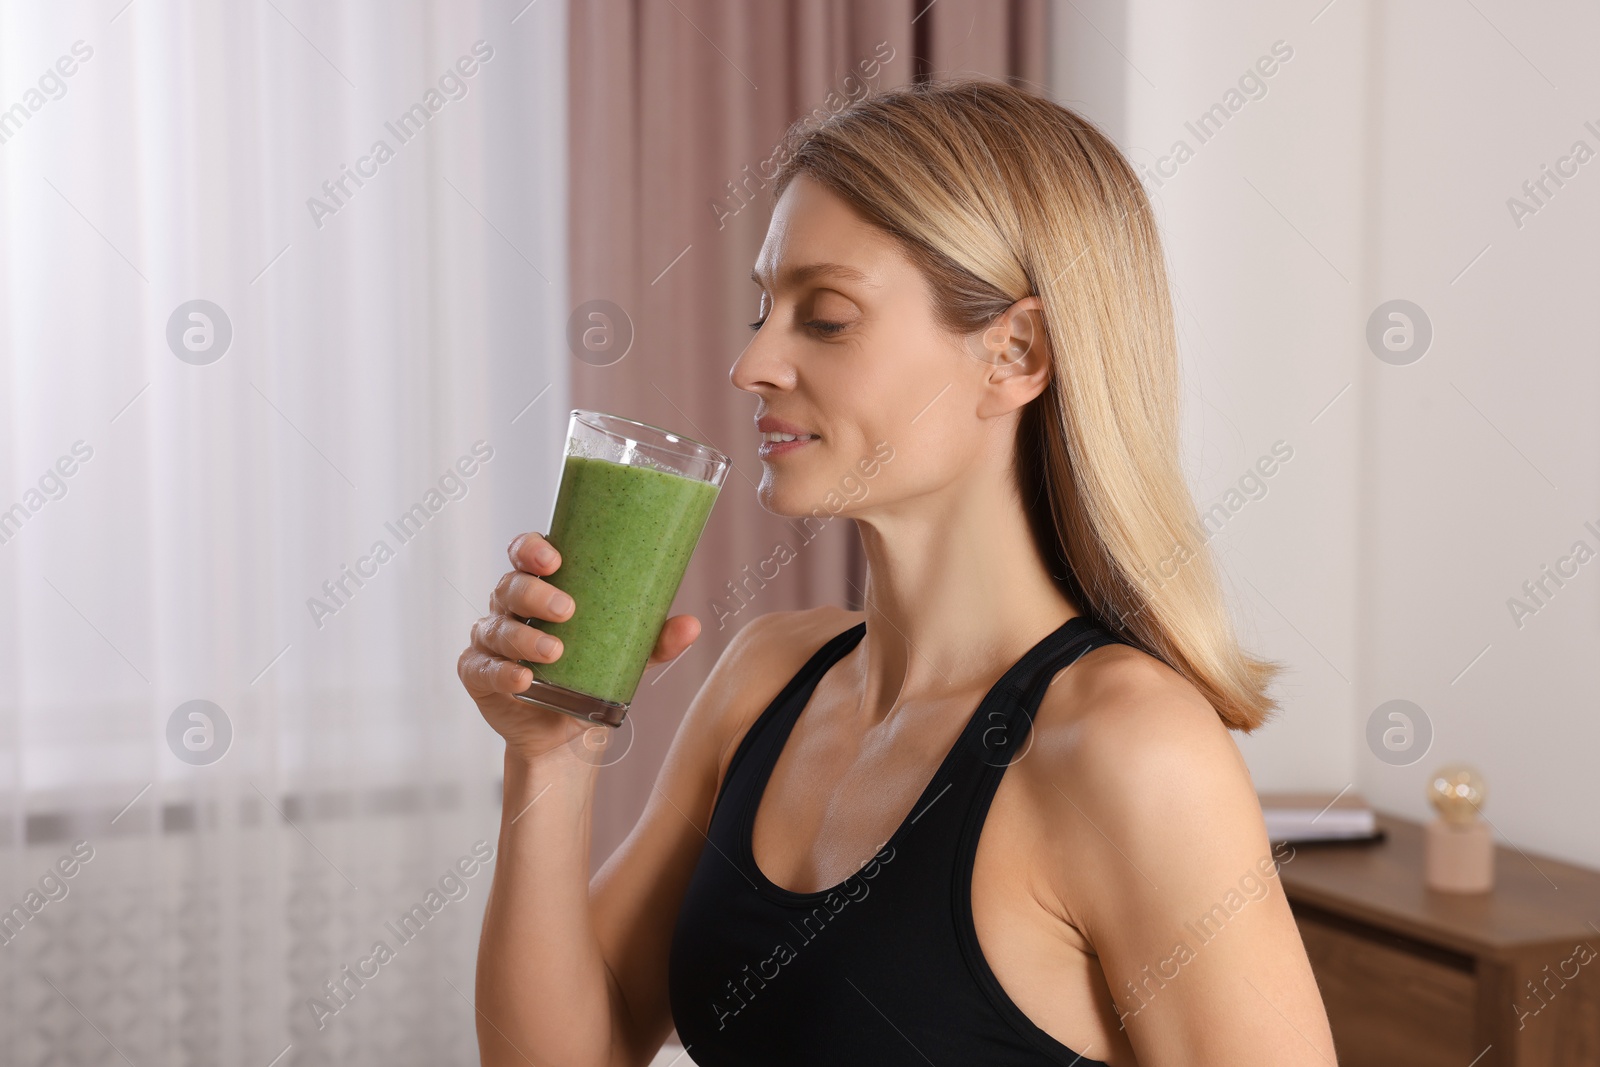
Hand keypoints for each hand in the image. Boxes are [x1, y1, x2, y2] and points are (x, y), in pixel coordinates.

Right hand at [457, 531, 702, 761]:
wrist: (565, 733)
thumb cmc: (590, 675)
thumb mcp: (626, 656)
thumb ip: (655, 642)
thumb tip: (691, 626)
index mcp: (541, 587)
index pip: (526, 553)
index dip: (532, 548)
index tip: (554, 557)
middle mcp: (510, 608)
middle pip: (511, 586)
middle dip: (535, 593)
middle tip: (567, 608)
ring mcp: (491, 641)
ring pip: (497, 627)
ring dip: (524, 637)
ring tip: (554, 650)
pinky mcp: (479, 675)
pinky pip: (483, 669)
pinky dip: (502, 673)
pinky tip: (522, 679)